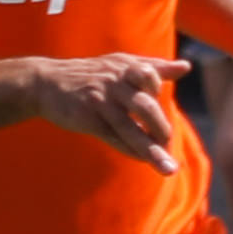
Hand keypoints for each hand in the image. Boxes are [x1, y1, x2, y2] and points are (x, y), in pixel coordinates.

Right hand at [26, 53, 187, 171]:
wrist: (46, 82)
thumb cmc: (90, 74)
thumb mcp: (120, 65)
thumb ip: (155, 67)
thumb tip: (186, 67)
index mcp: (124, 68)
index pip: (150, 76)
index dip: (156, 89)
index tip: (156, 99)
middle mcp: (113, 83)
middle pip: (145, 107)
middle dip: (161, 129)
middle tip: (168, 144)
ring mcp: (100, 102)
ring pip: (130, 128)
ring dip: (151, 151)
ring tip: (169, 169)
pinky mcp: (88, 119)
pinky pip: (113, 138)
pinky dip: (130, 150)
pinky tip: (143, 160)